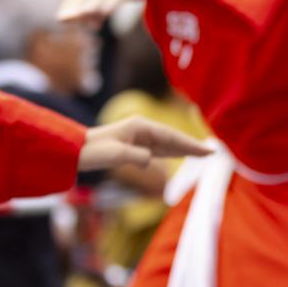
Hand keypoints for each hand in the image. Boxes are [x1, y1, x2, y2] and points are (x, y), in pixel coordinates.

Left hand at [79, 117, 212, 171]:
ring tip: (202, 154)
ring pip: (168, 143)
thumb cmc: (93, 151)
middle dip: (192, 146)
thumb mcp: (115, 155)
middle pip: (173, 138)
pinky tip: (180, 154)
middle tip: (212, 153)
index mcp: (141, 126)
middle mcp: (143, 129)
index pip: (171, 137)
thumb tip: (151, 160)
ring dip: (184, 149)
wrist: (75, 150)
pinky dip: (172, 151)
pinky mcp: (135, 144)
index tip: (207, 151)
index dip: (190, 145)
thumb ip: (136, 157)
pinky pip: (159, 148)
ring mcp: (140, 136)